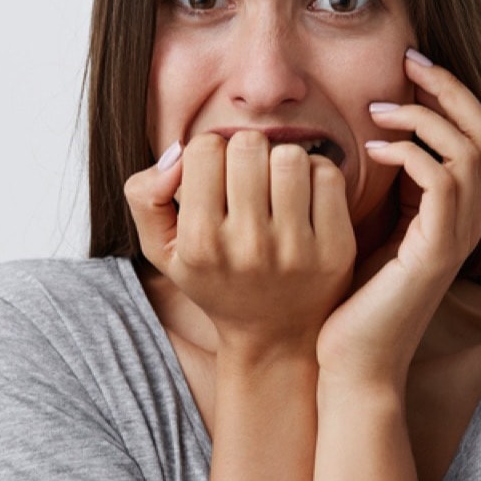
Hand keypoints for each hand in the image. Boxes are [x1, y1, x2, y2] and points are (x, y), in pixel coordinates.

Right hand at [125, 130, 356, 360]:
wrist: (274, 336)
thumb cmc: (215, 280)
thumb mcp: (162, 249)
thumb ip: (145, 196)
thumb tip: (176, 153)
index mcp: (200, 242)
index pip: (204, 148)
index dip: (209, 152)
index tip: (216, 176)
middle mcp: (248, 246)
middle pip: (249, 145)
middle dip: (246, 152)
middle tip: (248, 178)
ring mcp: (296, 248)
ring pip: (291, 156)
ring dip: (282, 161)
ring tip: (276, 186)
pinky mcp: (336, 249)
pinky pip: (328, 175)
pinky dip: (316, 174)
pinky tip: (304, 196)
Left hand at [316, 48, 480, 389]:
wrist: (352, 365)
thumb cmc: (351, 301)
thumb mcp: (368, 227)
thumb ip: (383, 187)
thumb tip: (364, 133)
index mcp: (454, 212)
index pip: (475, 134)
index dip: (448, 93)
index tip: (408, 65)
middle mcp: (467, 221)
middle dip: (448, 89)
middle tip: (407, 62)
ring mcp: (457, 236)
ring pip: (471, 149)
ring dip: (424, 118)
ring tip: (378, 110)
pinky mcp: (437, 252)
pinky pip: (442, 181)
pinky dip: (411, 153)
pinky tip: (372, 148)